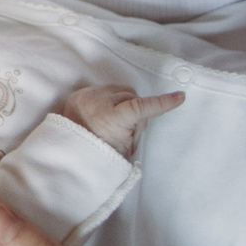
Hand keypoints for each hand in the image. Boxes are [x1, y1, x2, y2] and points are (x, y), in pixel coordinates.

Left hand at [60, 86, 184, 158]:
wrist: (66, 152)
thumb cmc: (98, 154)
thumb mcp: (123, 150)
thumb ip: (135, 132)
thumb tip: (141, 121)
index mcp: (111, 118)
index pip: (141, 107)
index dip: (162, 103)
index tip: (179, 97)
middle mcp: (98, 102)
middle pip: (133, 99)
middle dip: (135, 114)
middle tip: (127, 133)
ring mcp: (88, 95)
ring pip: (121, 92)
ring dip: (123, 104)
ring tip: (113, 124)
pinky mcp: (80, 93)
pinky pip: (105, 90)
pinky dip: (111, 101)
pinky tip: (106, 113)